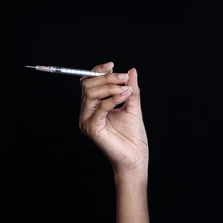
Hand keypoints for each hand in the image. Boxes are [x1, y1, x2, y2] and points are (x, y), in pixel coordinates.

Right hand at [79, 61, 148, 177]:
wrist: (136, 157)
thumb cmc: (133, 136)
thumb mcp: (133, 106)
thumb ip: (130, 89)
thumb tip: (131, 71)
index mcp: (94, 107)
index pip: (88, 83)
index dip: (98, 71)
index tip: (113, 66)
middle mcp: (87, 113)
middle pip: (87, 85)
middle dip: (106, 78)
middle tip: (124, 78)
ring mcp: (87, 121)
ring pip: (90, 93)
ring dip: (110, 86)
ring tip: (127, 88)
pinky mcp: (92, 129)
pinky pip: (100, 107)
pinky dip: (114, 98)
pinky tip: (125, 95)